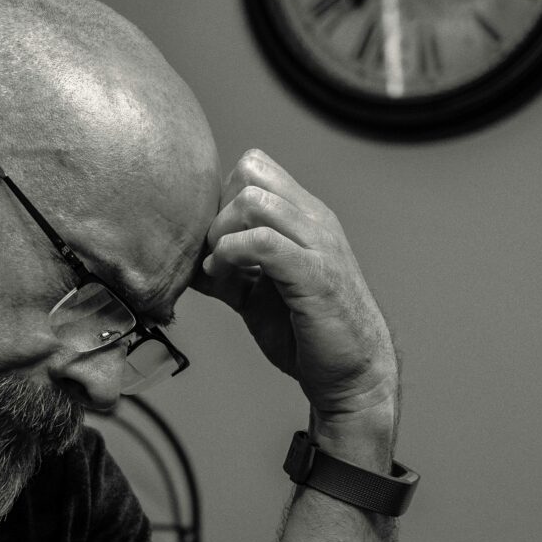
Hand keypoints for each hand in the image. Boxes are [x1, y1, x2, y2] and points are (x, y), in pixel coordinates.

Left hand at [193, 150, 398, 460]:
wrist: (354, 374)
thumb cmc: (309, 332)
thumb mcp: (259, 291)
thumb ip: (229, 269)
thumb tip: (187, 261)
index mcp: (305, 216)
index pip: (254, 167)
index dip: (222, 198)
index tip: (215, 242)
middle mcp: (314, 220)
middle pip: (249, 173)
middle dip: (218, 212)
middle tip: (214, 256)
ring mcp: (318, 244)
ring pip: (252, 201)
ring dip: (222, 235)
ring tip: (220, 270)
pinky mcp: (315, 275)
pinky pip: (262, 242)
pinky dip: (231, 256)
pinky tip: (227, 283)